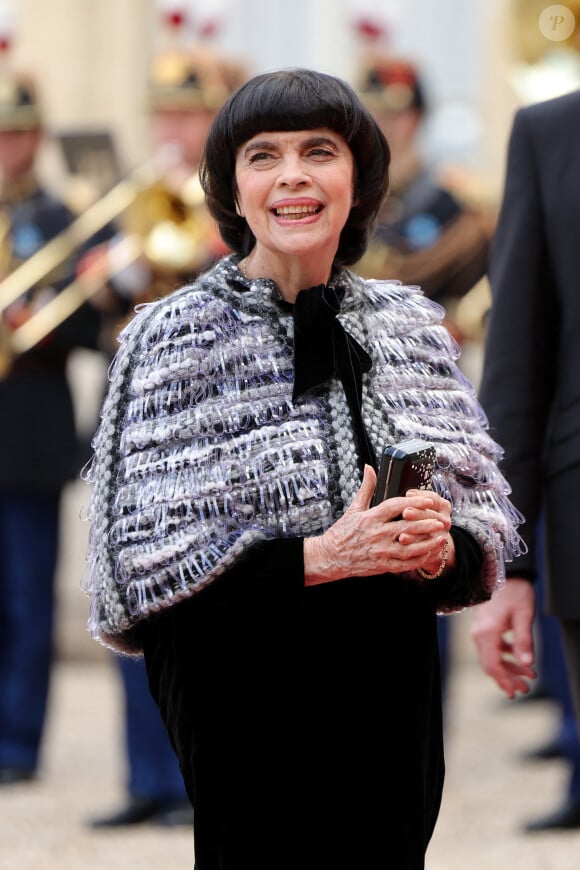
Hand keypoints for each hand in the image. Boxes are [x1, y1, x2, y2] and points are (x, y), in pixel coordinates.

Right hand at [304, 465, 450, 584]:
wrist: (330, 557)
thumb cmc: (342, 532)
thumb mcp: (354, 508)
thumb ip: (366, 488)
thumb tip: (369, 468)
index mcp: (370, 518)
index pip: (395, 506)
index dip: (413, 502)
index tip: (428, 499)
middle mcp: (376, 534)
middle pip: (406, 527)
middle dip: (426, 524)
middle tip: (441, 521)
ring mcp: (380, 551)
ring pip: (408, 548)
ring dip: (427, 544)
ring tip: (441, 538)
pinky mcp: (381, 566)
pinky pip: (403, 564)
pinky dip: (418, 559)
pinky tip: (428, 553)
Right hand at [470, 577, 535, 697]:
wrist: (507, 574)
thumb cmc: (516, 593)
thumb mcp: (524, 616)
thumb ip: (524, 641)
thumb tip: (527, 664)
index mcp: (487, 632)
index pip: (492, 665)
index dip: (503, 681)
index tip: (515, 693)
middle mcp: (479, 634)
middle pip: (490, 665)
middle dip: (508, 679)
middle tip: (526, 688)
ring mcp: (480, 631)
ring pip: (492, 658)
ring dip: (509, 669)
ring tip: (528, 677)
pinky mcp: (485, 629)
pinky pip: (493, 649)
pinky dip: (506, 657)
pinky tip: (520, 661)